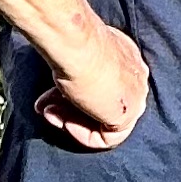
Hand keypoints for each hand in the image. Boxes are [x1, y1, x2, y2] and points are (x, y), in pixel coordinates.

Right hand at [27, 11, 150, 149]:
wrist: (77, 44)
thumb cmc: (72, 43)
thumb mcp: (73, 59)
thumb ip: (75, 75)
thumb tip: (60, 92)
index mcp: (125, 58)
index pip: (102, 84)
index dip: (72, 92)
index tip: (48, 94)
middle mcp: (136, 76)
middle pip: (102, 102)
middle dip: (68, 108)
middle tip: (45, 107)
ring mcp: (135, 96)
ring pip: (103, 120)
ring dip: (69, 120)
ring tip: (48, 112)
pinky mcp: (128, 114)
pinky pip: (106, 138)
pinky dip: (81, 134)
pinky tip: (64, 122)